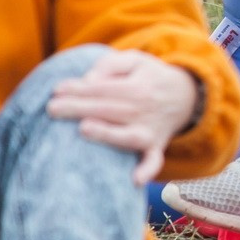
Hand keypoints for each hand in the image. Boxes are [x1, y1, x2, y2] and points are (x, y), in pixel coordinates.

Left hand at [47, 49, 202, 183]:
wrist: (188, 96)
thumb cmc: (150, 77)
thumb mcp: (134, 60)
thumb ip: (110, 65)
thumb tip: (89, 81)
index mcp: (137, 87)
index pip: (103, 88)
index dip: (78, 88)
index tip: (55, 89)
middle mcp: (144, 110)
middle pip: (108, 109)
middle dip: (79, 108)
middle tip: (52, 109)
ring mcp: (150, 130)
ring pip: (128, 135)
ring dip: (107, 133)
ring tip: (84, 129)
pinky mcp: (155, 147)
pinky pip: (154, 160)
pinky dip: (147, 170)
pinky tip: (135, 179)